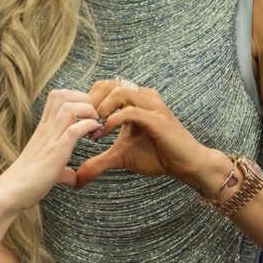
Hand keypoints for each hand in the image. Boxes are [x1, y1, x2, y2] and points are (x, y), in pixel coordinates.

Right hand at [0, 89, 103, 210]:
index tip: (88, 113)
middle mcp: (46, 129)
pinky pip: (74, 129)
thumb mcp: (49, 170)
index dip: (76, 97)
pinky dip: (89, 127)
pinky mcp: (56, 152)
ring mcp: (50, 138)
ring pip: (70, 107)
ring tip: (95, 123)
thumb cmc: (27, 181)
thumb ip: (63, 171)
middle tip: (95, 115)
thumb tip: (73, 179)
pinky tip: (94, 135)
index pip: (57, 97)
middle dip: (85, 99)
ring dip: (88, 111)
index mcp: (43, 129)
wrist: (11, 191)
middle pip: (64, 95)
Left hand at [75, 80, 209, 188]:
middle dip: (91, 103)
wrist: (185, 164)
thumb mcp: (120, 157)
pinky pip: (130, 111)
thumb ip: (98, 162)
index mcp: (133, 100)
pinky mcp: (157, 118)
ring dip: (101, 109)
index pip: (103, 86)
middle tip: (83, 123)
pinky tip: (104, 134)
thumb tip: (77, 179)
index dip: (88, 101)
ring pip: (118, 91)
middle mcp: (142, 97)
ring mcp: (151, 105)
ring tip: (94, 129)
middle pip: (108, 84)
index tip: (80, 122)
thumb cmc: (156, 156)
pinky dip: (113, 121)